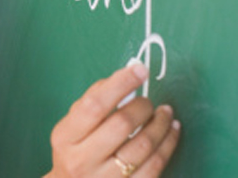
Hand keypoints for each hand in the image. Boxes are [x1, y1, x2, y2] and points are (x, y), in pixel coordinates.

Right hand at [46, 63, 180, 177]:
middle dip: (143, 107)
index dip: (120, 84)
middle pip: (121, 125)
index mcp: (65, 137)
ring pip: (142, 146)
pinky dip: (168, 145)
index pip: (94, 105)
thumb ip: (93, 100)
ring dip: (160, 124)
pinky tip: (171, 132)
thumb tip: (124, 78)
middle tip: (149, 101)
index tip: (139, 70)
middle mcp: (82, 160)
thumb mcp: (72, 126)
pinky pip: (154, 167)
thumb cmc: (75, 152)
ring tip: (165, 113)